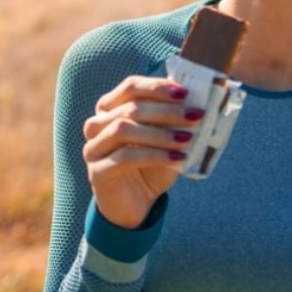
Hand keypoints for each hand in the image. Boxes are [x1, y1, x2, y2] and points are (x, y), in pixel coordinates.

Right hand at [82, 75, 202, 227]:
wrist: (136, 204)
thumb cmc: (151, 166)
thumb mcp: (165, 140)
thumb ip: (174, 121)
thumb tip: (198, 102)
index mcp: (110, 109)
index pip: (130, 87)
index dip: (157, 86)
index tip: (185, 92)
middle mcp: (96, 125)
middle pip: (129, 108)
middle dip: (166, 111)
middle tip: (195, 115)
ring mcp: (93, 148)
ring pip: (123, 129)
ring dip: (159, 133)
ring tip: (187, 139)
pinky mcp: (96, 172)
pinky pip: (124, 158)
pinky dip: (154, 156)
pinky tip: (177, 160)